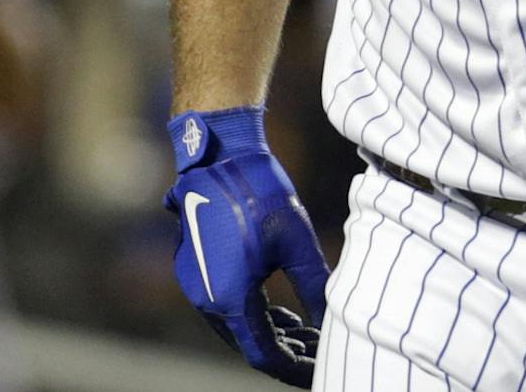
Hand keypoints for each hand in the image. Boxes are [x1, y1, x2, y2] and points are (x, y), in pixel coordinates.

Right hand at [165, 108, 329, 385]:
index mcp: (231, 298)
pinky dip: (253, 314)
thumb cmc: (260, 193)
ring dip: (269, 333)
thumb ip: (315, 288)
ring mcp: (196, 284)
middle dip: (285, 352)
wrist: (220, 155)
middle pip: (249, 344)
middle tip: (319, 348)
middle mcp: (207, 299)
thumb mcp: (297, 241)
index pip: (264, 355)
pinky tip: (278, 308)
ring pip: (236, 327)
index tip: (319, 369)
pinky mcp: (193, 268)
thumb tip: (332, 323)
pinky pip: (225, 306)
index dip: (294, 368)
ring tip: (304, 329)